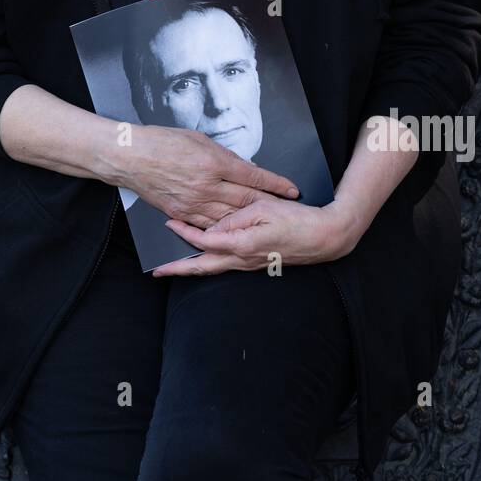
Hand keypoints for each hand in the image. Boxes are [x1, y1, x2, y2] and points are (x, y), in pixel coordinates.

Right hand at [122, 124, 300, 226]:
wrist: (130, 157)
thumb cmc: (162, 142)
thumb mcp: (199, 140)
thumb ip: (224, 156)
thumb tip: (244, 168)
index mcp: (213, 162)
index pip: (254, 176)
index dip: (276, 184)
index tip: (291, 189)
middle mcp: (207, 186)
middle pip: (247, 200)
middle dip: (270, 205)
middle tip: (286, 209)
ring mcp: (194, 203)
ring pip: (231, 218)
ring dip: (251, 220)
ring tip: (267, 221)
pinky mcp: (181, 214)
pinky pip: (209, 226)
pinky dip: (225, 228)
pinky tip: (236, 229)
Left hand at [151, 193, 356, 276]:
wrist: (322, 238)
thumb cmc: (296, 220)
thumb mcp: (264, 208)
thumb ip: (236, 217)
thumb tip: (215, 225)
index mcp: (242, 244)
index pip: (205, 241)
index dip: (185, 232)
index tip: (170, 223)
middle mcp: (242, 259)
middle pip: (203, 267)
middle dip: (178, 269)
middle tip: (158, 271)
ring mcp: (248, 264)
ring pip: (213, 269)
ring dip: (191, 268)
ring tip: (172, 268)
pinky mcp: (255, 264)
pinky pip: (225, 266)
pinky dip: (209, 263)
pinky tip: (202, 258)